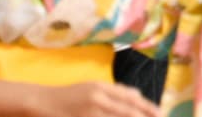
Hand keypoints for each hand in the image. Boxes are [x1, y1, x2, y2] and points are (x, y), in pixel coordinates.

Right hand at [26, 82, 159, 116]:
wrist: (41, 103)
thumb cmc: (70, 95)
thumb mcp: (93, 87)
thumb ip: (115, 91)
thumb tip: (137, 94)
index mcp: (102, 87)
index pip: (130, 97)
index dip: (147, 106)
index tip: (160, 113)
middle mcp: (97, 98)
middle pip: (126, 110)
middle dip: (144, 116)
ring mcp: (88, 112)